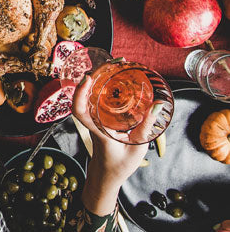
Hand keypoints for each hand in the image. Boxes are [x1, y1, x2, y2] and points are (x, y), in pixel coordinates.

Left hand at [73, 76, 149, 215]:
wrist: (108, 175)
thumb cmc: (120, 164)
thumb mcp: (137, 146)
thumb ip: (146, 127)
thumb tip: (158, 105)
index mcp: (97, 130)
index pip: (79, 111)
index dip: (79, 94)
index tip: (87, 78)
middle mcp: (92, 121)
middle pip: (84, 96)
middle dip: (94, 77)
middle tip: (112, 62)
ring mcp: (94, 119)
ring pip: (89, 96)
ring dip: (99, 80)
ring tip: (115, 65)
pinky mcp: (99, 119)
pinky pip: (96, 100)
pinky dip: (103, 87)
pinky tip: (115, 79)